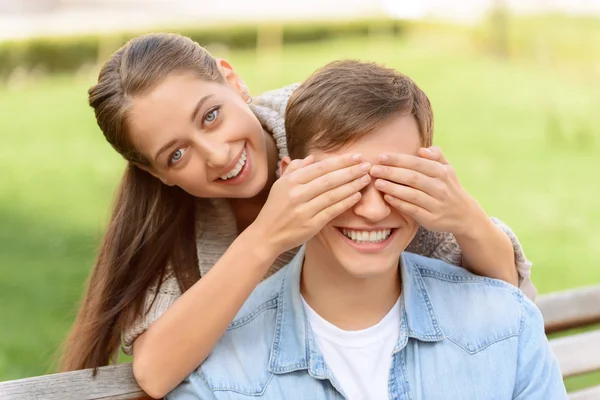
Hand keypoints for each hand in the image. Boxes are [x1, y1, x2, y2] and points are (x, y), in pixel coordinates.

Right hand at [249, 153, 371, 255]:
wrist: (266, 235)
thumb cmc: (275, 208)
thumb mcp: (280, 185)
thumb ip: (295, 169)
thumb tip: (312, 158)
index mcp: (291, 181)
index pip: (320, 167)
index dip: (340, 161)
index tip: (356, 156)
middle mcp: (297, 194)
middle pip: (329, 179)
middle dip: (351, 171)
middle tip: (367, 165)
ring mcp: (304, 210)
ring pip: (333, 194)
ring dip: (352, 185)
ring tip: (366, 179)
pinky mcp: (311, 225)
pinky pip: (332, 211)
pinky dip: (346, 202)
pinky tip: (357, 196)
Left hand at [370, 146, 483, 235]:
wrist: (464, 215)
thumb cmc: (449, 187)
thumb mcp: (448, 169)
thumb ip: (436, 155)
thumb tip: (421, 150)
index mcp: (442, 172)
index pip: (417, 163)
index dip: (398, 160)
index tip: (381, 157)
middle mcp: (440, 187)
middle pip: (412, 177)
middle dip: (391, 172)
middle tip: (373, 169)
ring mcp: (436, 204)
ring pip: (411, 194)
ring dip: (392, 187)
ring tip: (377, 182)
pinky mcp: (431, 218)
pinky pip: (412, 209)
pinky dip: (399, 203)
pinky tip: (387, 197)